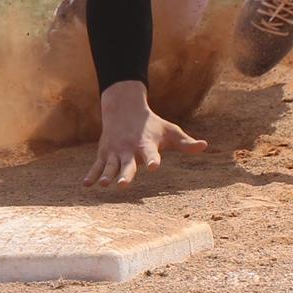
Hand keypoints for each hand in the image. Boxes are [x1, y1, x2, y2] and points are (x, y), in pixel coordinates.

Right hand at [84, 81, 206, 187]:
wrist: (123, 107)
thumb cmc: (151, 124)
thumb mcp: (170, 131)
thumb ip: (186, 143)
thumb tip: (205, 146)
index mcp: (146, 144)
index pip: (150, 154)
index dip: (152, 160)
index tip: (153, 166)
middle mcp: (129, 149)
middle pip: (127, 164)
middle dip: (125, 174)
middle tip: (123, 185)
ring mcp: (115, 151)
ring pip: (110, 165)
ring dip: (106, 174)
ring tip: (104, 184)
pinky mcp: (104, 153)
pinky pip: (97, 165)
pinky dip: (91, 174)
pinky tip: (86, 185)